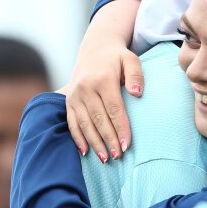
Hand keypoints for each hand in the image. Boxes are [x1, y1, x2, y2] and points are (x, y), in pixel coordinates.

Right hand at [65, 0, 145, 162]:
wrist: (95, 48)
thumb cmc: (117, 57)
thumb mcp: (131, 59)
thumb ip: (136, 75)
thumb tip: (137, 93)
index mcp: (102, 79)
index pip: (114, 109)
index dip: (121, 128)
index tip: (127, 145)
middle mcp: (85, 87)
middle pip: (99, 119)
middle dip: (108, 140)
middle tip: (118, 156)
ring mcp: (75, 95)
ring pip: (84, 124)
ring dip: (94, 143)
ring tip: (105, 159)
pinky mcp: (68, 100)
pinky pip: (71, 122)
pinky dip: (78, 138)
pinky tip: (85, 152)